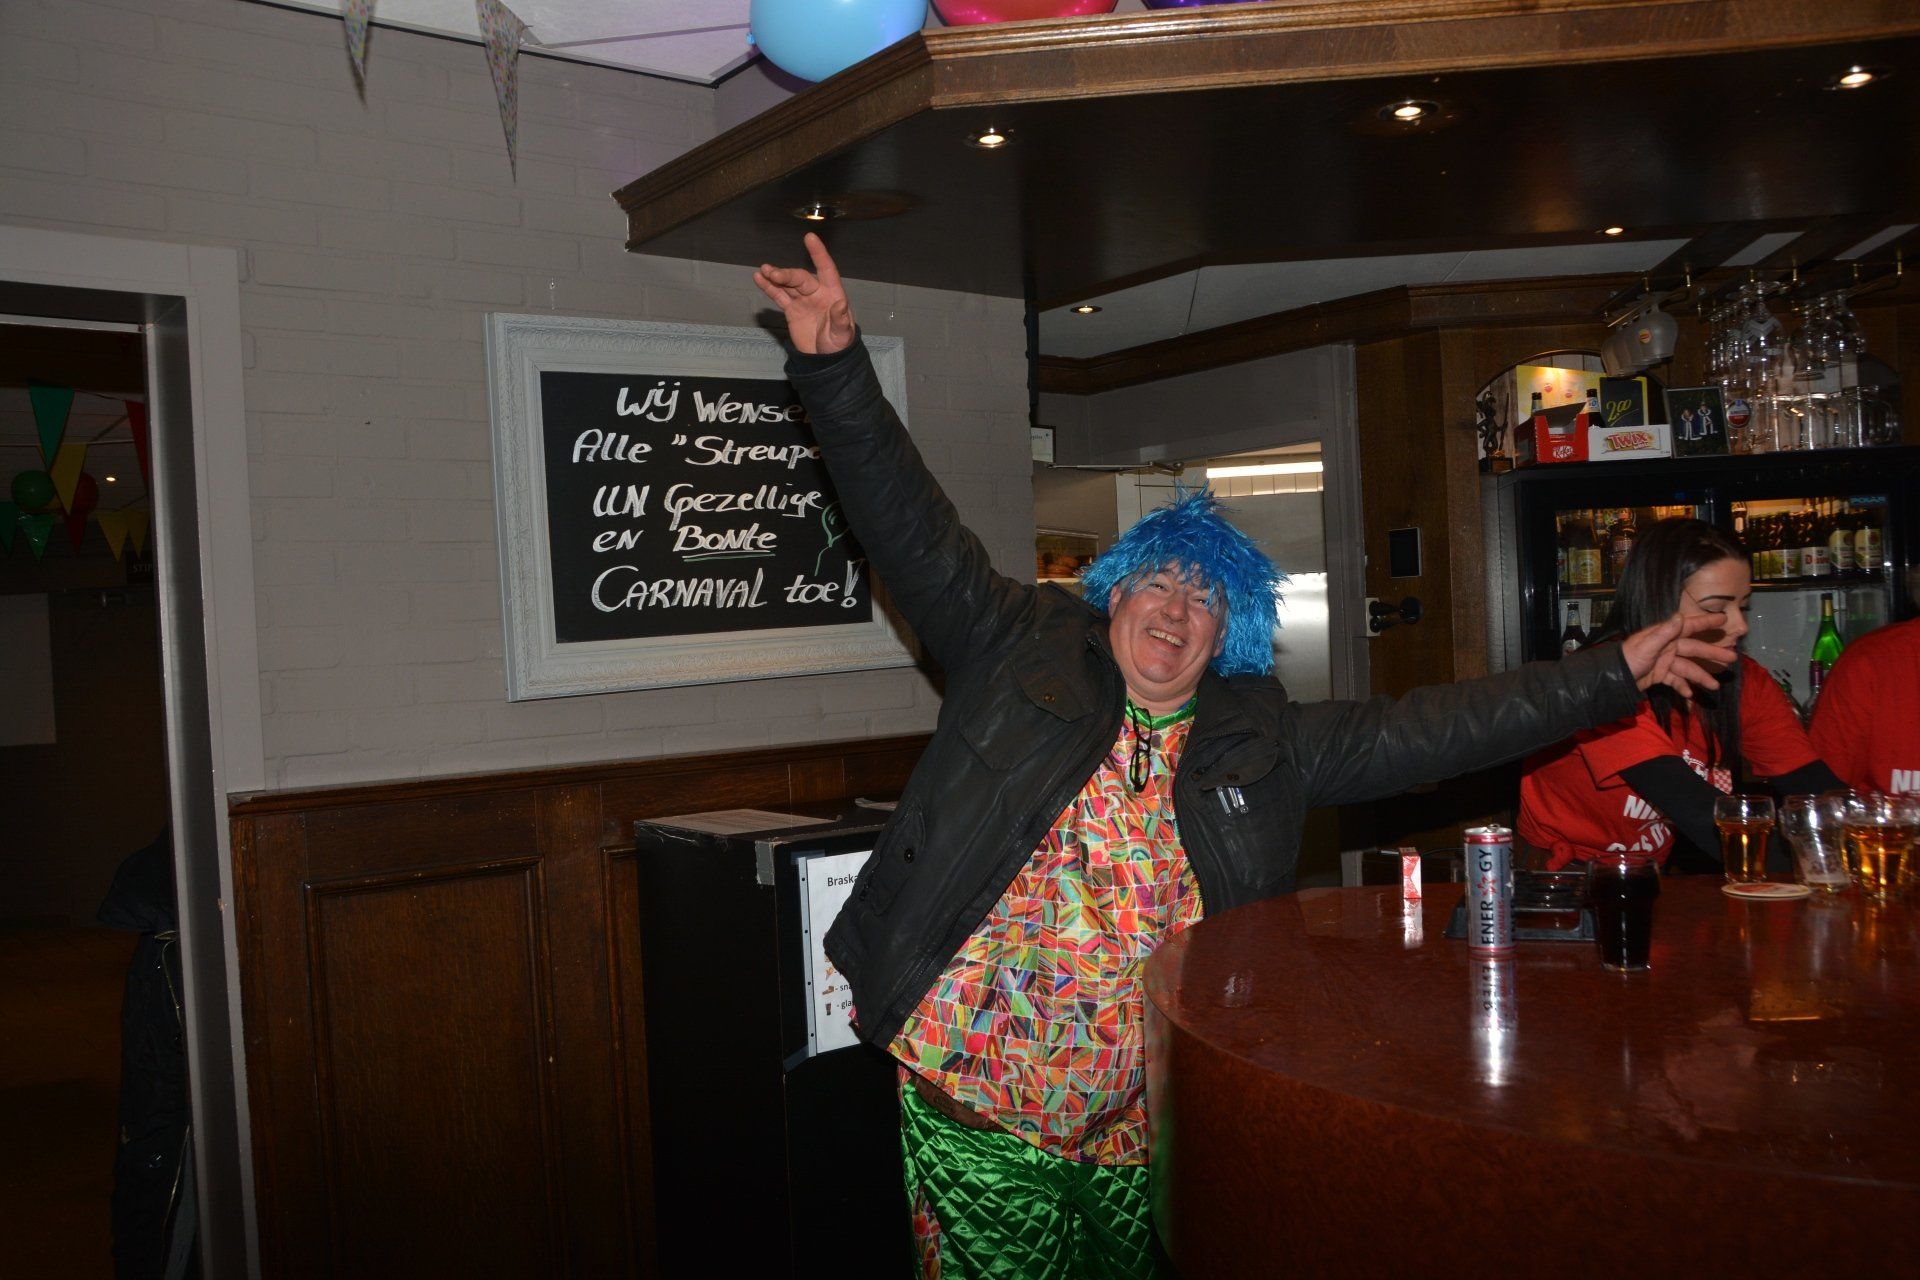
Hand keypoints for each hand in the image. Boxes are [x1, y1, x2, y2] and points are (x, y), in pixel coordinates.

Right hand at [753, 232, 855, 354]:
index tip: (809, 238)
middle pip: (800, 278)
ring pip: (787, 284)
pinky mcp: (791, 309)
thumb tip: (841, 304)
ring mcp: (803, 300)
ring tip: (764, 271)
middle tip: (773, 274)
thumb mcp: (842, 334)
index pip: (826, 269)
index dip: (818, 254)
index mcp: (832, 294)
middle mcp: (817, 293)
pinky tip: (759, 278)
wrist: (826, 360)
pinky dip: (769, 287)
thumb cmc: (839, 344)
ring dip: (775, 277)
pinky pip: (779, 295)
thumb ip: (840, 319)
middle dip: (787, 275)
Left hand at [1619, 611, 1739, 698]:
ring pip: (1688, 668)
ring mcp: (1664, 661)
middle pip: (1694, 649)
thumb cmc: (1629, 659)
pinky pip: (1675, 680)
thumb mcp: (1647, 646)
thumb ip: (1664, 633)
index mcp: (1665, 636)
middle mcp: (1667, 647)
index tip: (1723, 618)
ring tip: (1715, 686)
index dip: (1706, 622)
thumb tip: (1680, 616)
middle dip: (1712, 654)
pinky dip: (1682, 686)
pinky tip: (1690, 695)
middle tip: (1732, 659)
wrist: (1614, 679)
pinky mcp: (1660, 675)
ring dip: (1701, 677)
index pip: (1689, 626)